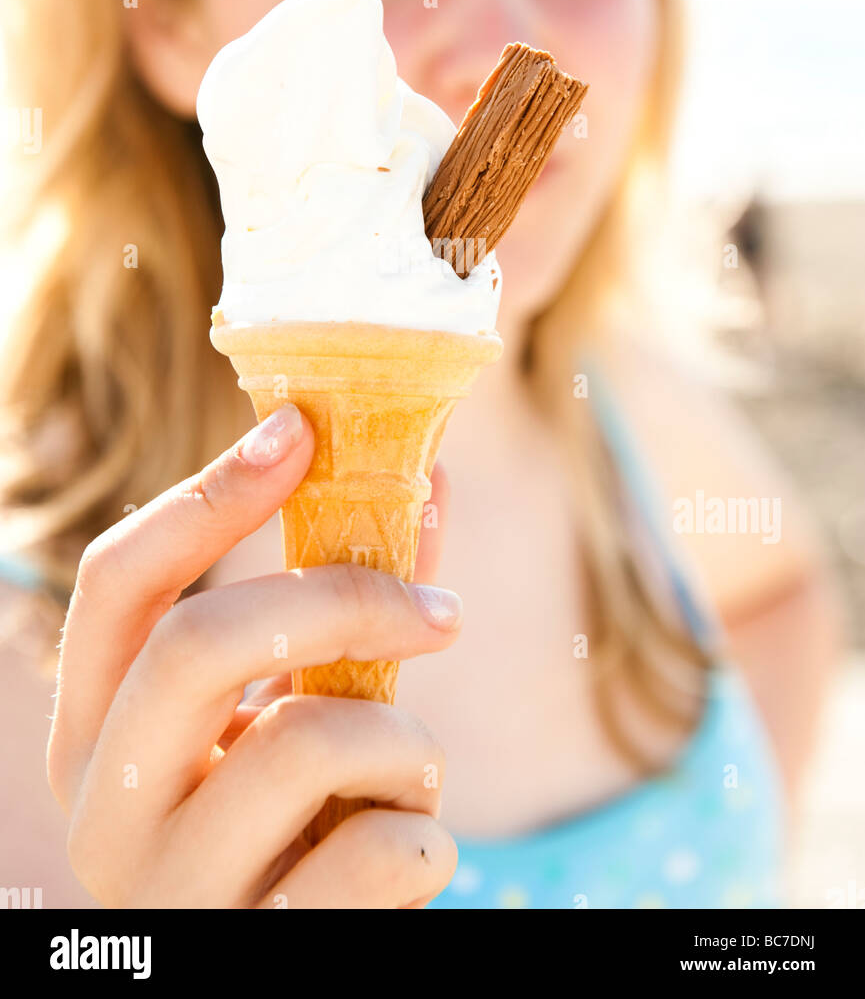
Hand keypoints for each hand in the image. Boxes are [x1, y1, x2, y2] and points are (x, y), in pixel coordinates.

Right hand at [48, 405, 460, 908]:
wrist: (289, 969)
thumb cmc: (293, 827)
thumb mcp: (291, 715)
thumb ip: (347, 610)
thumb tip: (429, 479)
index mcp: (96, 732)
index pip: (117, 581)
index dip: (206, 494)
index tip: (299, 428)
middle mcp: (106, 807)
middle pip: (200, 641)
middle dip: (344, 600)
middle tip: (439, 612)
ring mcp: (173, 891)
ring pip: (307, 741)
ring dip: (407, 744)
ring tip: (410, 776)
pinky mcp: (259, 954)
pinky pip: (379, 853)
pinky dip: (426, 836)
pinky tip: (404, 854)